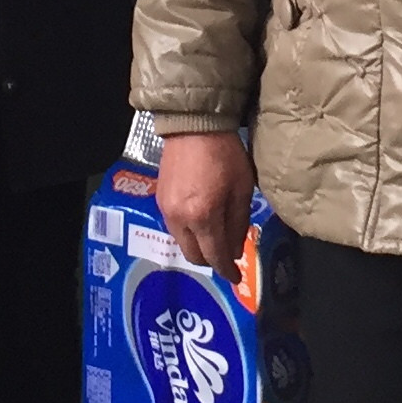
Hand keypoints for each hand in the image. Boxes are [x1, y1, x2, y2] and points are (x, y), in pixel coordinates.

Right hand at [157, 131, 255, 285]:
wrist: (193, 124)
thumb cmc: (225, 153)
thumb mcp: (241, 188)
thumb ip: (238, 222)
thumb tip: (236, 248)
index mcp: (203, 216)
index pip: (215, 256)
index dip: (227, 270)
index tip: (236, 278)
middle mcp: (180, 219)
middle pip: (194, 256)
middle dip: (211, 260)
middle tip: (227, 255)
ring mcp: (166, 210)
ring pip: (182, 243)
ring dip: (198, 246)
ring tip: (215, 237)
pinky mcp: (160, 200)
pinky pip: (174, 228)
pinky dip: (188, 232)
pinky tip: (200, 221)